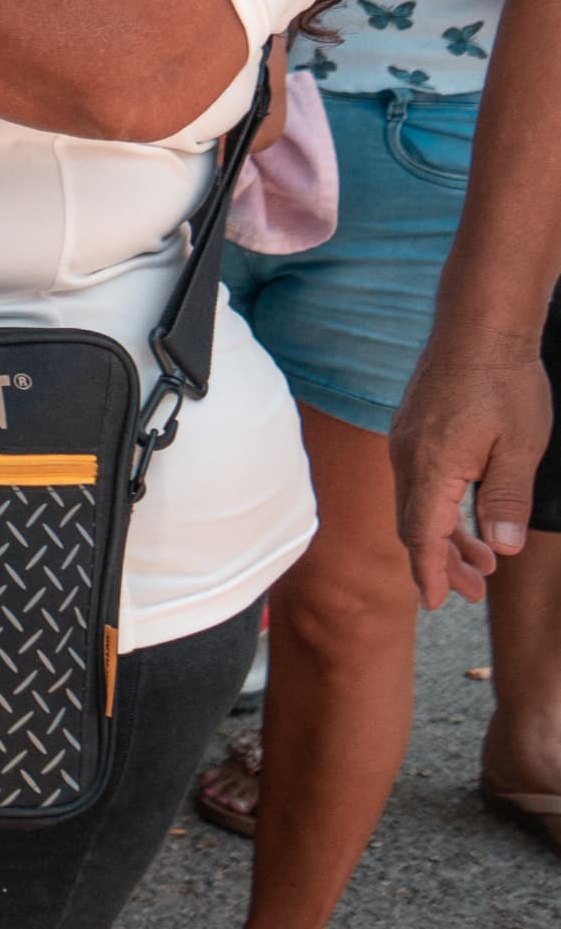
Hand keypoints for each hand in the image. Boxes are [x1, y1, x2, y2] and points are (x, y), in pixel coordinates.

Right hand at [396, 329, 551, 604]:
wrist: (479, 325)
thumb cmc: (504, 382)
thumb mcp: (522, 448)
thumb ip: (506, 501)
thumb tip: (501, 549)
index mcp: (433, 466)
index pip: (424, 534)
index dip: (432, 572)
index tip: (439, 603)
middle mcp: (408, 457)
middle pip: (416, 525)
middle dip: (443, 563)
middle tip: (476, 592)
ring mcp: (406, 440)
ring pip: (417, 504)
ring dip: (445, 536)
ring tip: (483, 560)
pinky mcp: (413, 428)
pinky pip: (418, 481)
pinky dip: (439, 508)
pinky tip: (465, 514)